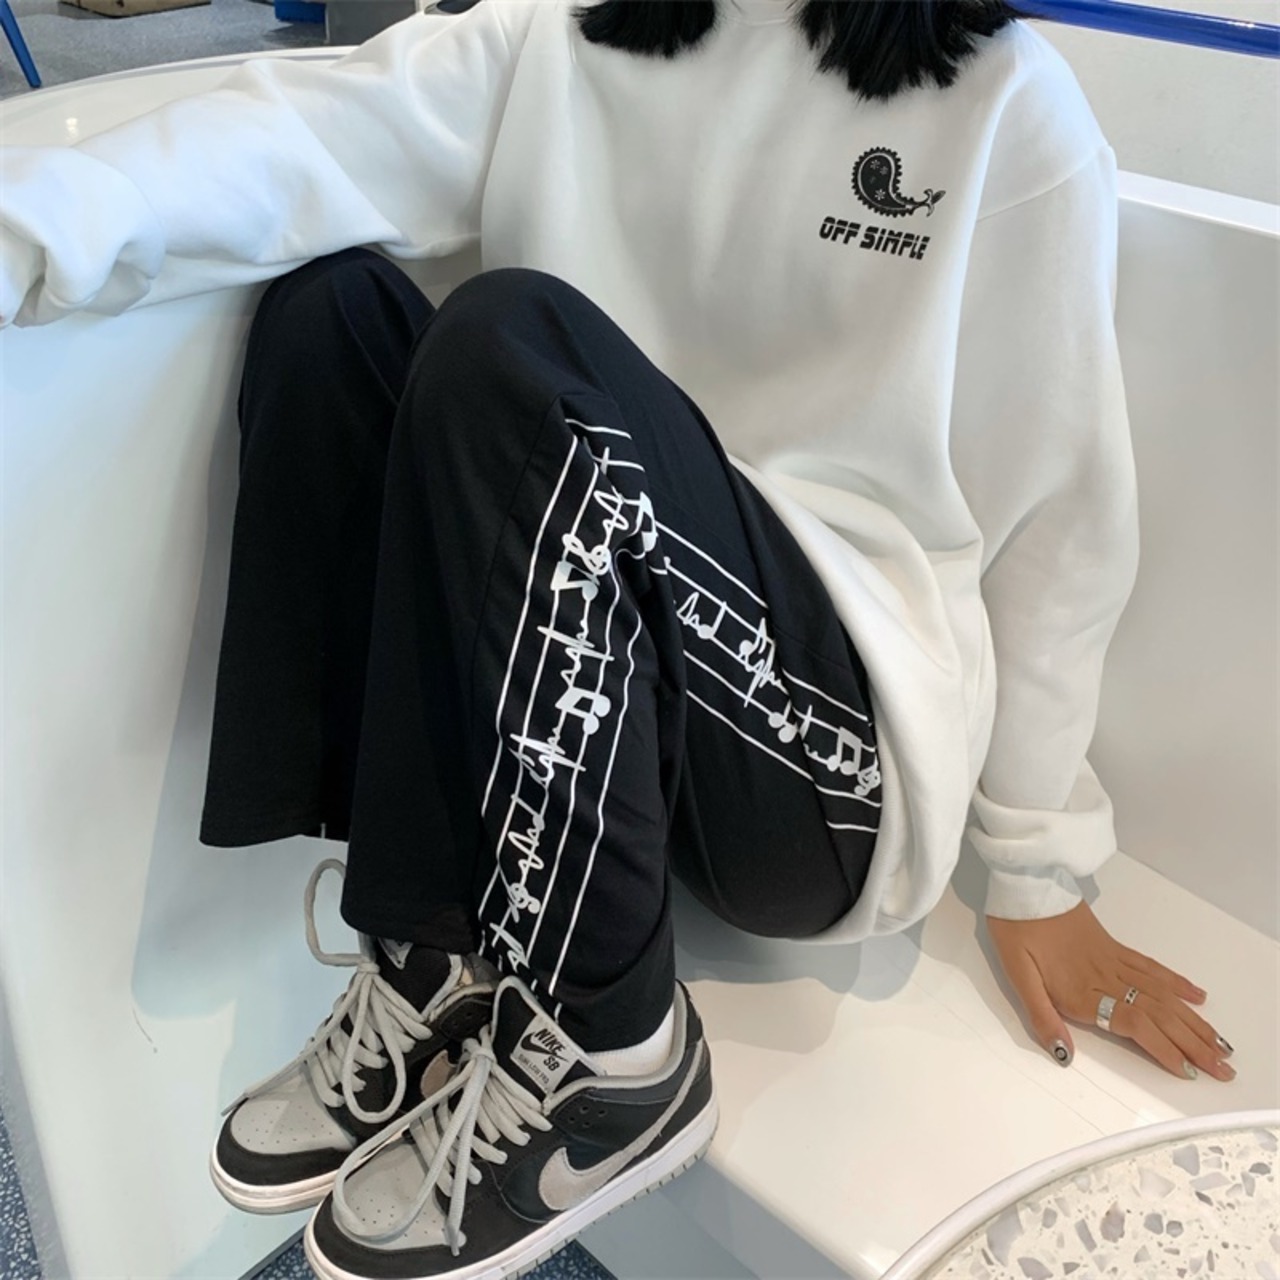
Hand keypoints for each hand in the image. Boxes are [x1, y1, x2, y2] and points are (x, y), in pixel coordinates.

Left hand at [985, 899, 1235, 1080]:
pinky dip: (1176, 983)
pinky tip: (1196, 996)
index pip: (1134, 1025)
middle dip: (1193, 1043)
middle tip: (1224, 1069)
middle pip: (1158, 1014)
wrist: (1025, 884)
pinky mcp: (1113, 945)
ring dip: (1193, 1020)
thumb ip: (1042, 1016)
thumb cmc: (1016, 929)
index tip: (1189, 1071)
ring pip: (1162, 994)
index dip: (1163, 1049)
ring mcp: (1112, 960)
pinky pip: (1151, 966)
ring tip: (1220, 1043)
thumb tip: (1064, 1054)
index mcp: (1081, 990)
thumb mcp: (1017, 976)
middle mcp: (1104, 977)